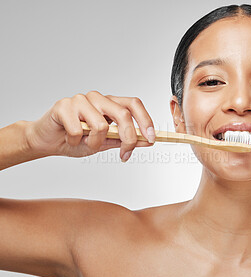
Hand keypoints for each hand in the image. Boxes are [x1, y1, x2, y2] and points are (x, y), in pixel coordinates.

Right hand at [26, 91, 154, 161]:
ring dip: (95, 143)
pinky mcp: (64, 106)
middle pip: (123, 114)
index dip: (145, 120)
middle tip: (125, 154)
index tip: (152, 139)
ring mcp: (80, 100)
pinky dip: (76, 142)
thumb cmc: (77, 139)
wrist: (47, 141)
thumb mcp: (105, 142)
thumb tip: (148, 141)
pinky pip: (79, 130)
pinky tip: (70, 139)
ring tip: (85, 143)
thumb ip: (125, 140)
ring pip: (101, 125)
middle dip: (128, 138)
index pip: (133, 104)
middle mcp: (97, 98)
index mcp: (110, 103)